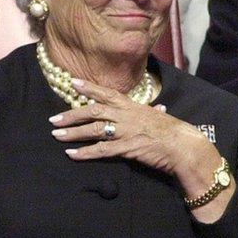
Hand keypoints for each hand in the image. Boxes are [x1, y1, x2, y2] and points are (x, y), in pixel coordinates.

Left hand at [49, 78, 225, 204]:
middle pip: (93, 111)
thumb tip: (159, 108)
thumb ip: (154, 112)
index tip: (72, 83)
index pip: (107, 93)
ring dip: (73, 133)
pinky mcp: (126, 148)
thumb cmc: (173, 132)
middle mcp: (126, 115)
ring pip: (93, 129)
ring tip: (57, 136)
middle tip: (54, 120)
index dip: (89, 88)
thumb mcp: (161, 117)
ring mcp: (125, 131)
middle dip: (71, 115)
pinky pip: (101, 150)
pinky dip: (85, 152)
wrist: (184, 146)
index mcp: (132, 106)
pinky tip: (72, 154)